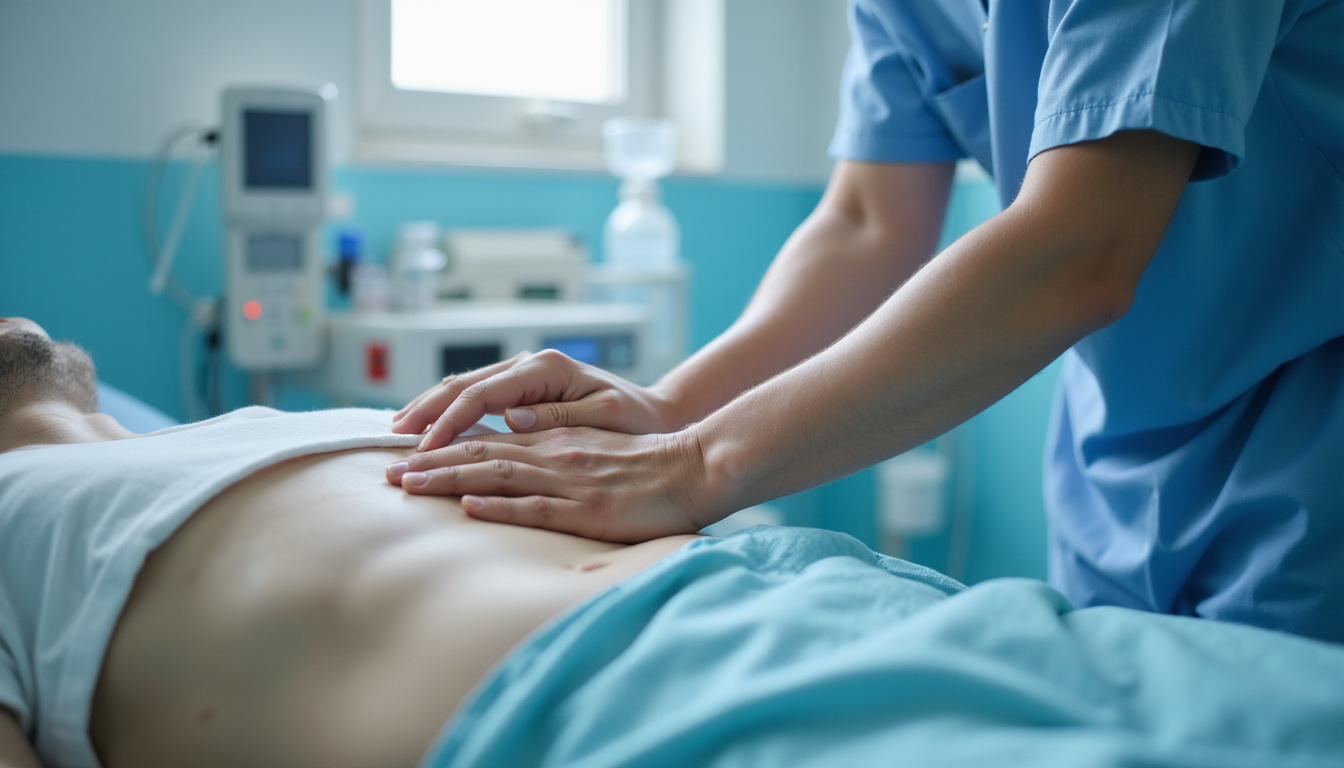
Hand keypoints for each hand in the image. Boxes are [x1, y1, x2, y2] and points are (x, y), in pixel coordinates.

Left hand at [384, 426, 713, 541]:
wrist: (694, 470)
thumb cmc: (647, 465)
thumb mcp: (595, 446)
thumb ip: (555, 443)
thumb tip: (511, 441)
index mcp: (555, 441)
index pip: (488, 440)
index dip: (443, 447)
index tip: (406, 458)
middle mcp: (554, 455)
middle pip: (480, 454)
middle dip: (429, 462)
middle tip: (386, 474)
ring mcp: (569, 480)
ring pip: (497, 474)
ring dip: (448, 479)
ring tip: (409, 485)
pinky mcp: (587, 508)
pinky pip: (536, 506)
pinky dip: (500, 504)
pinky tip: (470, 505)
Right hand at [392, 350, 678, 450]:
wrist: (657, 414)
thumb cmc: (637, 421)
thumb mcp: (606, 418)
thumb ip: (560, 418)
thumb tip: (513, 416)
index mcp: (546, 369)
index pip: (482, 395)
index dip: (448, 422)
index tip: (425, 448)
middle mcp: (530, 366)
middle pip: (463, 384)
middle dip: (426, 412)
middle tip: (394, 440)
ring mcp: (524, 375)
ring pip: (464, 386)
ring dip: (431, 409)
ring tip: (398, 432)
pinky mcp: (524, 389)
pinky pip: (477, 397)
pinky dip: (450, 411)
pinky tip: (429, 427)